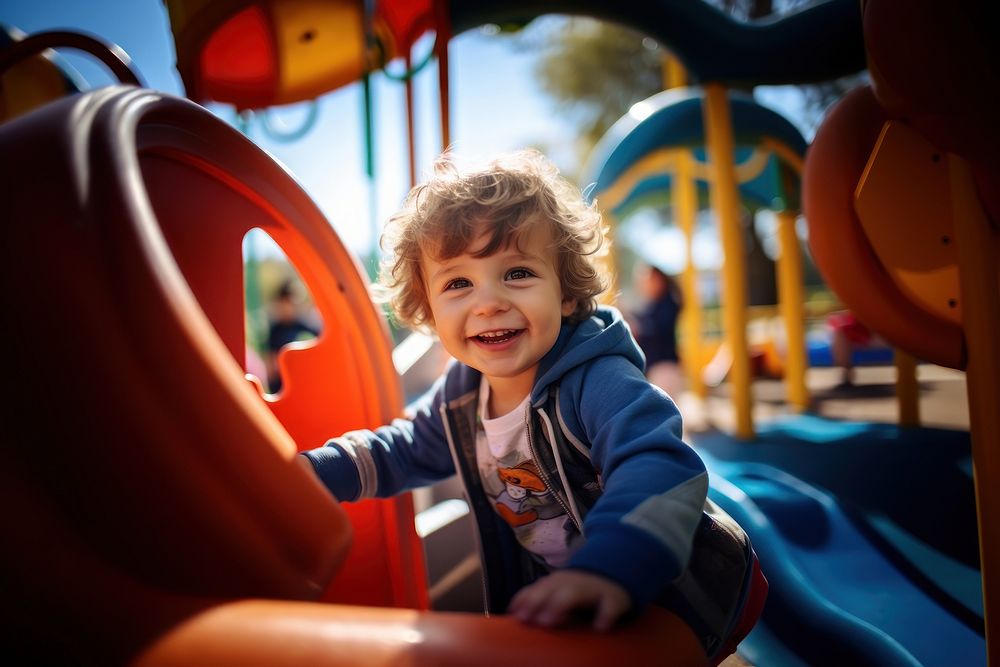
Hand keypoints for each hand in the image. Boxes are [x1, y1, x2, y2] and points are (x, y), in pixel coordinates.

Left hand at [507, 569, 630, 631]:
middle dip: (536, 601)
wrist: (617, 570)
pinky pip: (609, 607)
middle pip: (550, 589)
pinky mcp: (613, 599)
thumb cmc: (579, 589)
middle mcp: (571, 583)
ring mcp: (592, 589)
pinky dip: (605, 616)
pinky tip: (599, 627)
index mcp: (556, 582)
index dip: (525, 600)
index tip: (515, 616)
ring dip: (559, 605)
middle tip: (526, 619)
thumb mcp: (558, 590)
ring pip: (574, 594)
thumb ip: (538, 599)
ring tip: (547, 621)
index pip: (536, 589)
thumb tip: (514, 613)